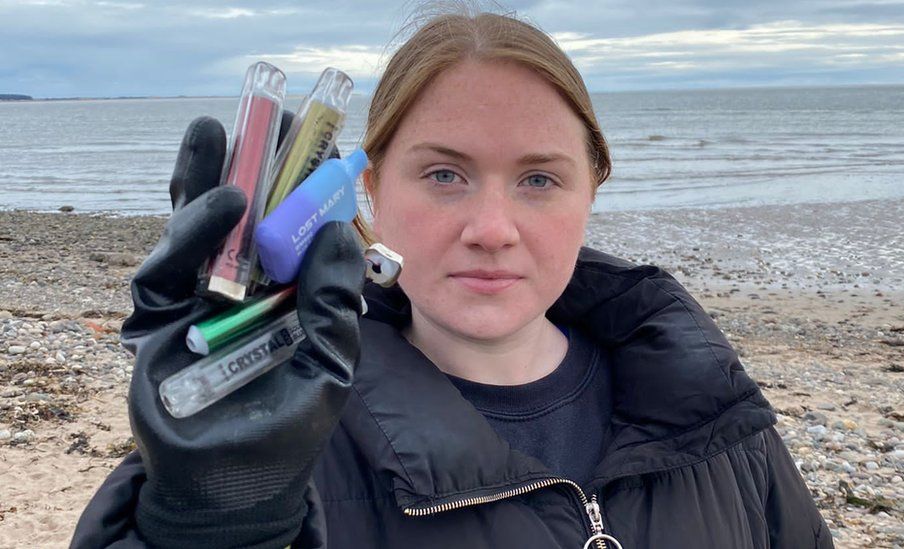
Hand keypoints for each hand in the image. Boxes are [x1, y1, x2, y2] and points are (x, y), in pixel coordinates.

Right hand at [122, 115, 362, 547]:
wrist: (233, 487)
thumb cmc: (289, 429)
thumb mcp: (329, 361)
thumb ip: (334, 302)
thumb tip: (341, 233)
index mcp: (285, 294)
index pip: (291, 229)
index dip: (302, 188)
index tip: (321, 145)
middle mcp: (240, 289)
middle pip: (243, 216)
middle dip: (252, 165)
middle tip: (266, 113)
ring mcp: (196, 301)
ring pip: (197, 229)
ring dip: (210, 179)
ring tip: (226, 133)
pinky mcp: (157, 321)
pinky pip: (168, 268)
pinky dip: (192, 233)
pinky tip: (223, 205)